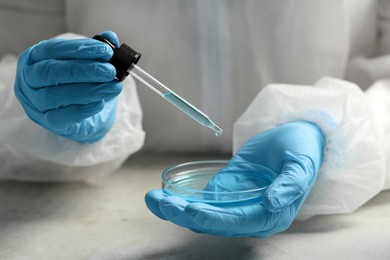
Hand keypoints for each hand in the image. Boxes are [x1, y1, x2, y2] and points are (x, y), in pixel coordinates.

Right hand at [14, 31, 120, 142]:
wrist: (85, 115)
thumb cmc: (80, 83)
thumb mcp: (88, 63)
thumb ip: (97, 50)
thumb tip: (110, 37)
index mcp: (35, 58)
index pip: (53, 49)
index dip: (80, 49)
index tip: (106, 51)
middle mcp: (29, 80)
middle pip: (51, 72)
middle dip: (85, 70)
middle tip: (110, 71)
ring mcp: (35, 103)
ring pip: (55, 95)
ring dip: (89, 90)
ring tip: (113, 87)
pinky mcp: (48, 123)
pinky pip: (62, 117)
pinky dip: (83, 109)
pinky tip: (100, 103)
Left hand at [145, 121, 325, 236]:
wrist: (296, 137)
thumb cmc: (301, 150)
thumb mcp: (301, 164)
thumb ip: (290, 185)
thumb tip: (272, 202)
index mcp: (271, 214)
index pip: (237, 221)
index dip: (212, 218)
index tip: (188, 210)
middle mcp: (251, 215)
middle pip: (214, 221)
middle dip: (184, 214)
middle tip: (157, 201)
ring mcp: (236, 204)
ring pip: (204, 214)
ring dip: (178, 209)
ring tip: (152, 198)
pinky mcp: (227, 192)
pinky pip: (202, 201)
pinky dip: (182, 200)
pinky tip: (163, 195)